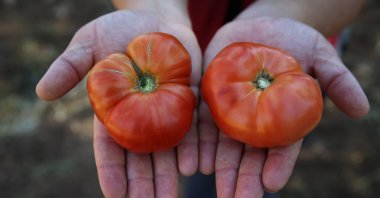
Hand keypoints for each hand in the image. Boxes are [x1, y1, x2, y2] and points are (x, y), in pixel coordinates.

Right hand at [36, 10, 200, 196]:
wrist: (156, 16)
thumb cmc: (119, 28)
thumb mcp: (89, 42)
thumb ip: (70, 66)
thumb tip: (42, 92)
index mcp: (114, 110)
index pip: (110, 148)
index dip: (112, 171)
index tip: (115, 196)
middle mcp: (141, 116)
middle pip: (141, 157)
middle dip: (144, 183)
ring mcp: (167, 110)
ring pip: (168, 149)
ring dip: (170, 174)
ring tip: (171, 197)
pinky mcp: (191, 99)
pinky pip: (194, 127)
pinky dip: (196, 147)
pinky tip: (198, 168)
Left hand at [199, 17, 369, 196]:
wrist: (260, 26)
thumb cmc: (293, 41)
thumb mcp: (319, 55)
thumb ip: (337, 80)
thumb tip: (361, 110)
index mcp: (282, 119)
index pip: (282, 148)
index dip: (278, 165)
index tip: (272, 183)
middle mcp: (255, 121)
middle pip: (249, 155)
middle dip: (245, 178)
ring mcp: (230, 112)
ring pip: (223, 145)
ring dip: (219, 168)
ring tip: (216, 188)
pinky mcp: (209, 98)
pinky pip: (200, 124)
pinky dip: (197, 144)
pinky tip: (193, 164)